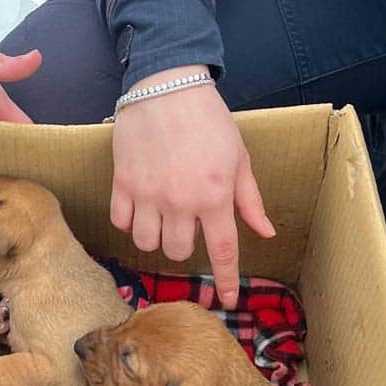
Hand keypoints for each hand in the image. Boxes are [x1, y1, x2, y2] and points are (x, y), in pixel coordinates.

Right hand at [110, 68, 275, 308]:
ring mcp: (148, 193)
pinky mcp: (122, 183)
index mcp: (215, 195)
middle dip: (185, 246)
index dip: (225, 281)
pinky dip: (129, 221)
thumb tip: (264, 233)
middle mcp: (181, 200)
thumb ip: (249, 199)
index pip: (223, 251)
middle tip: (187, 225)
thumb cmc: (208, 118)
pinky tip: (138, 207)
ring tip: (161, 219)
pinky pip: (121, 222)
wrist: (165, 84)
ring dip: (156, 237)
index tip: (225, 301)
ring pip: (147, 243)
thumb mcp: (239, 156)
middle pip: (179, 252)